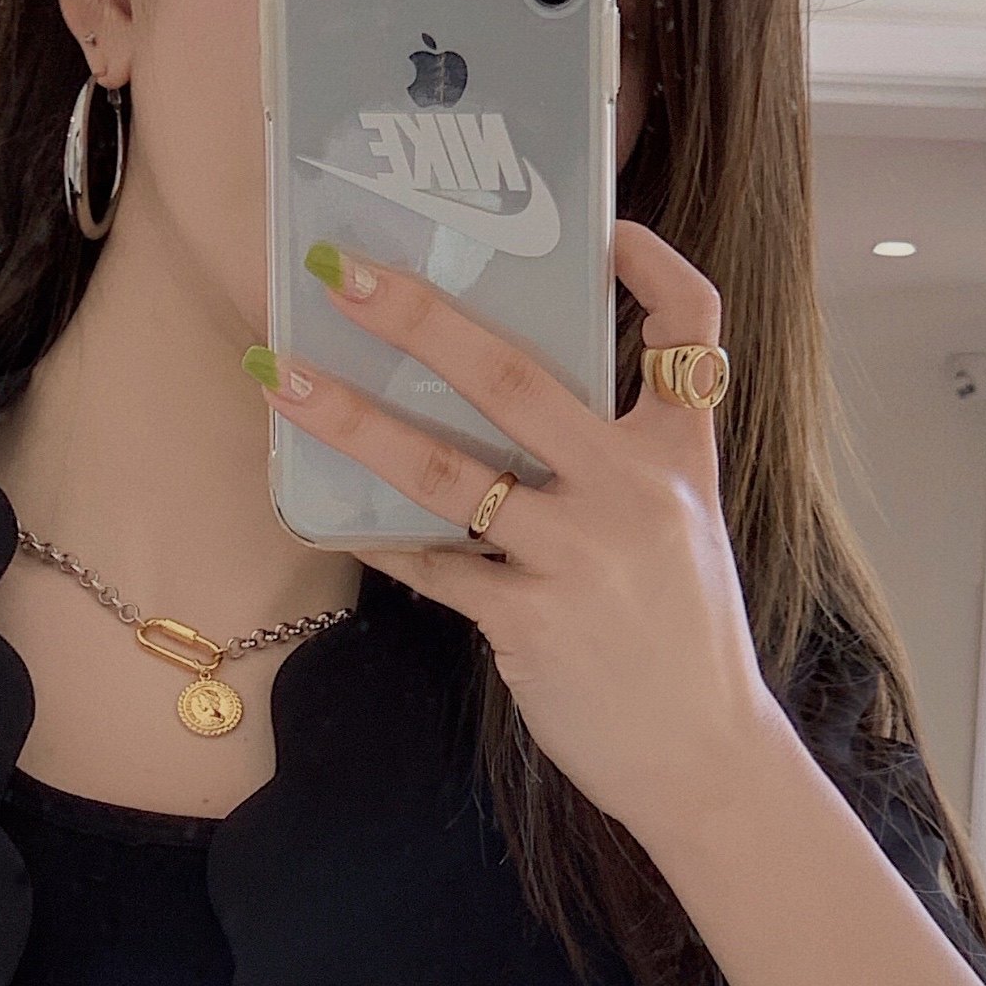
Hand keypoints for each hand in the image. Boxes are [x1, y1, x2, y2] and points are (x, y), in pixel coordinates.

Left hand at [256, 222, 790, 846]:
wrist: (702, 757)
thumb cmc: (681, 641)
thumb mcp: (681, 531)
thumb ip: (618, 467)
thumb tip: (506, 414)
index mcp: (680, 457)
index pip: (692, 333)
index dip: (655, 269)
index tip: (608, 229)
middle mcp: (632, 491)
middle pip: (519, 379)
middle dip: (423, 318)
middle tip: (346, 274)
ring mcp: (578, 554)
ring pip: (447, 470)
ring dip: (353, 421)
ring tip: (283, 382)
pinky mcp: (529, 620)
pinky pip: (432, 564)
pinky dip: (379, 536)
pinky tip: (323, 507)